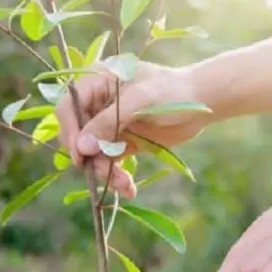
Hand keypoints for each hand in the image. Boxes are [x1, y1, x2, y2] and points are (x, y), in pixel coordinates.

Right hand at [54, 60, 212, 198]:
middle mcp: (98, 104)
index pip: (68, 107)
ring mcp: (109, 125)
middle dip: (91, 158)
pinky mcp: (122, 143)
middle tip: (105, 174)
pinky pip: (110, 163)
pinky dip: (117, 177)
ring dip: (105, 172)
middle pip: (79, 136)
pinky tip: (128, 189)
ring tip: (124, 185)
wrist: (202, 103)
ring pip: (94, 154)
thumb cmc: (172, 91)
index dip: (70, 131)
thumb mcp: (140, 101)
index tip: (80, 155)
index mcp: (97, 82)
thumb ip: (109, 122)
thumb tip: (82, 147)